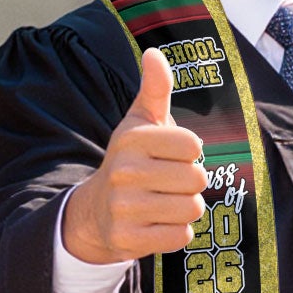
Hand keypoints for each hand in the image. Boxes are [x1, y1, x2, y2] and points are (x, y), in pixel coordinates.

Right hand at [60, 47, 208, 264]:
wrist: (95, 211)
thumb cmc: (130, 161)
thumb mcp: (140, 123)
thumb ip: (155, 89)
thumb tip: (154, 53)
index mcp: (132, 139)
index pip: (193, 145)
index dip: (189, 153)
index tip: (170, 155)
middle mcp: (125, 171)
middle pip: (197, 179)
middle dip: (190, 183)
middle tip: (168, 183)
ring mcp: (124, 208)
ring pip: (192, 209)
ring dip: (185, 208)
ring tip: (163, 202)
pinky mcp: (128, 239)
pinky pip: (180, 237)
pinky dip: (176, 233)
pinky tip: (157, 223)